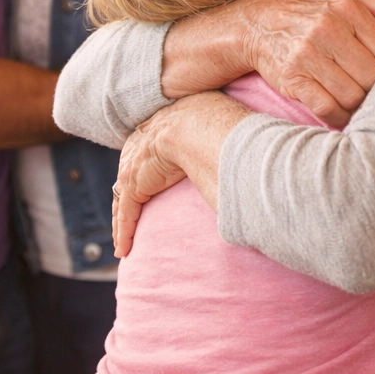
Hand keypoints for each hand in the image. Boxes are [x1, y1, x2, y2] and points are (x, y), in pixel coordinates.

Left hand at [112, 91, 247, 256]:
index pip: (149, 153)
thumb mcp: (219, 128)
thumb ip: (223, 136)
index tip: (149, 182)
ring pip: (124, 199)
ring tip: (124, 241)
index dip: (148, 170)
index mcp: (163, 129)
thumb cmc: (219, 124)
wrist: (199, 127)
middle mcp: (144, 145)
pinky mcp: (135, 183)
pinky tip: (124, 249)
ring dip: (123, 221)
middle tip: (130, 216)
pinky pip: (126, 212)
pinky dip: (124, 231)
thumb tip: (251, 147)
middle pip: (131, 176)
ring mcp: (137, 165)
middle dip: (129, 196)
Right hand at [239, 0, 374, 127]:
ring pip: (353, 95)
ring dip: (359, 105)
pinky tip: (342, 111)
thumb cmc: (313, 12)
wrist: (259, 25)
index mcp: (347, 9)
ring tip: (360, 102)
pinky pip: (327, 108)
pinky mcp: (293, 79)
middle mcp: (327, 29)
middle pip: (373, 76)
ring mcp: (308, 55)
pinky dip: (339, 116)